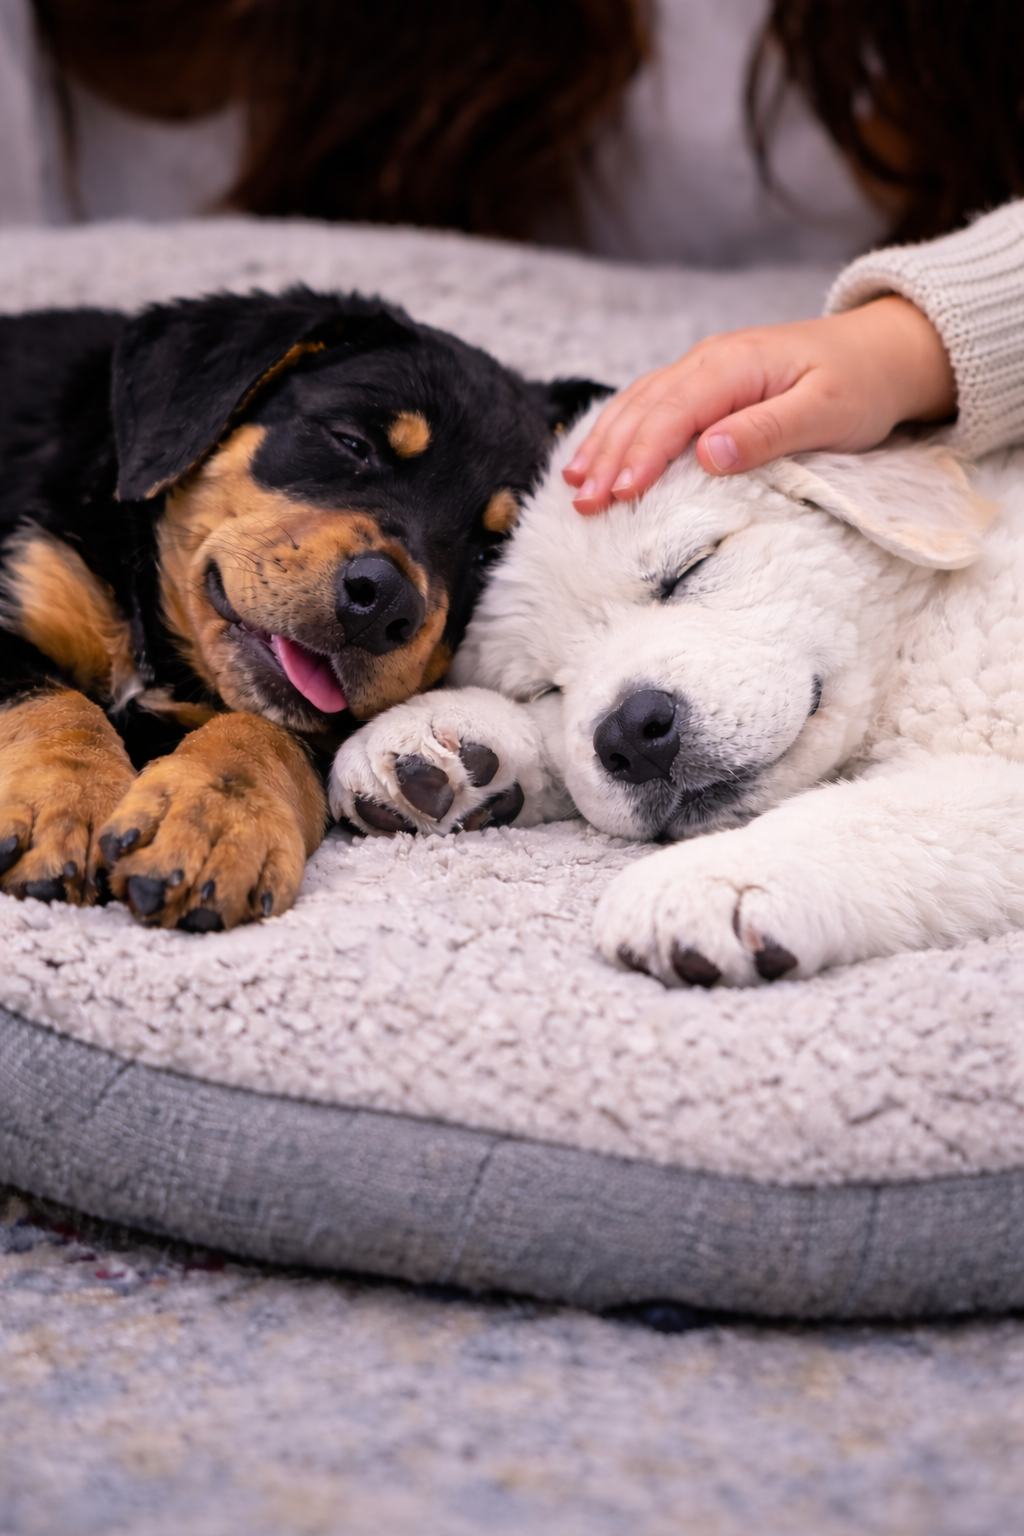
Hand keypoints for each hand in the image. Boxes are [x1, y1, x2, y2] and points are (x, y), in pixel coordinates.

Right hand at [563, 296, 956, 513]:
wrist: (883, 350)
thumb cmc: (861, 384)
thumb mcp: (827, 412)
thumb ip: (767, 431)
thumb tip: (708, 454)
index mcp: (735, 365)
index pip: (674, 413)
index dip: (642, 456)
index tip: (619, 495)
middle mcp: (710, 360)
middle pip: (645, 410)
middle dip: (609, 457)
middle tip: (582, 504)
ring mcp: (705, 368)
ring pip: (639, 404)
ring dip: (605, 445)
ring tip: (574, 484)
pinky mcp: (707, 382)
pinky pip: (651, 403)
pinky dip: (620, 430)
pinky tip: (600, 454)